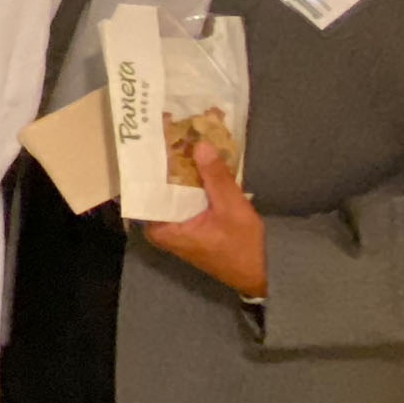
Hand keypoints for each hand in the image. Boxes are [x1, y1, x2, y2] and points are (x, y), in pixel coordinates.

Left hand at [143, 142, 266, 297]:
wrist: (257, 273)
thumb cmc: (242, 246)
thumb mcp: (233, 209)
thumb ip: (216, 178)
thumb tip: (199, 145)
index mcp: (161, 228)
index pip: (146, 188)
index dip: (153, 161)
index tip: (156, 136)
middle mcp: (159, 226)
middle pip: (157, 186)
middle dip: (166, 161)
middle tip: (170, 129)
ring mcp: (171, 224)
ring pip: (169, 189)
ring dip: (178, 169)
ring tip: (182, 137)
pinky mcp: (184, 222)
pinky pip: (180, 196)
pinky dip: (188, 181)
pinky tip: (195, 160)